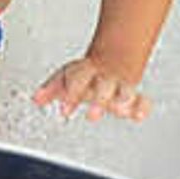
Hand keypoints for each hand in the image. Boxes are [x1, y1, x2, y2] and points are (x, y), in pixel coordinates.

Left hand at [32, 57, 149, 121]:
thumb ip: (51, 88)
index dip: (72, 94)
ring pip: (126, 91)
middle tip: (92, 116)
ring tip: (120, 110)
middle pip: (105, 85)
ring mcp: (120, 87)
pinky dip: (142, 108)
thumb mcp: (66, 77)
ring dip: (124, 100)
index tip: (65, 110)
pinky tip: (138, 116)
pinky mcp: (133, 98)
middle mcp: (106, 78)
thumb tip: (36, 98)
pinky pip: (142, 101)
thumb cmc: (87, 75)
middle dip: (100, 100)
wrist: (113, 62)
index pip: (80, 78)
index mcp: (88, 72)